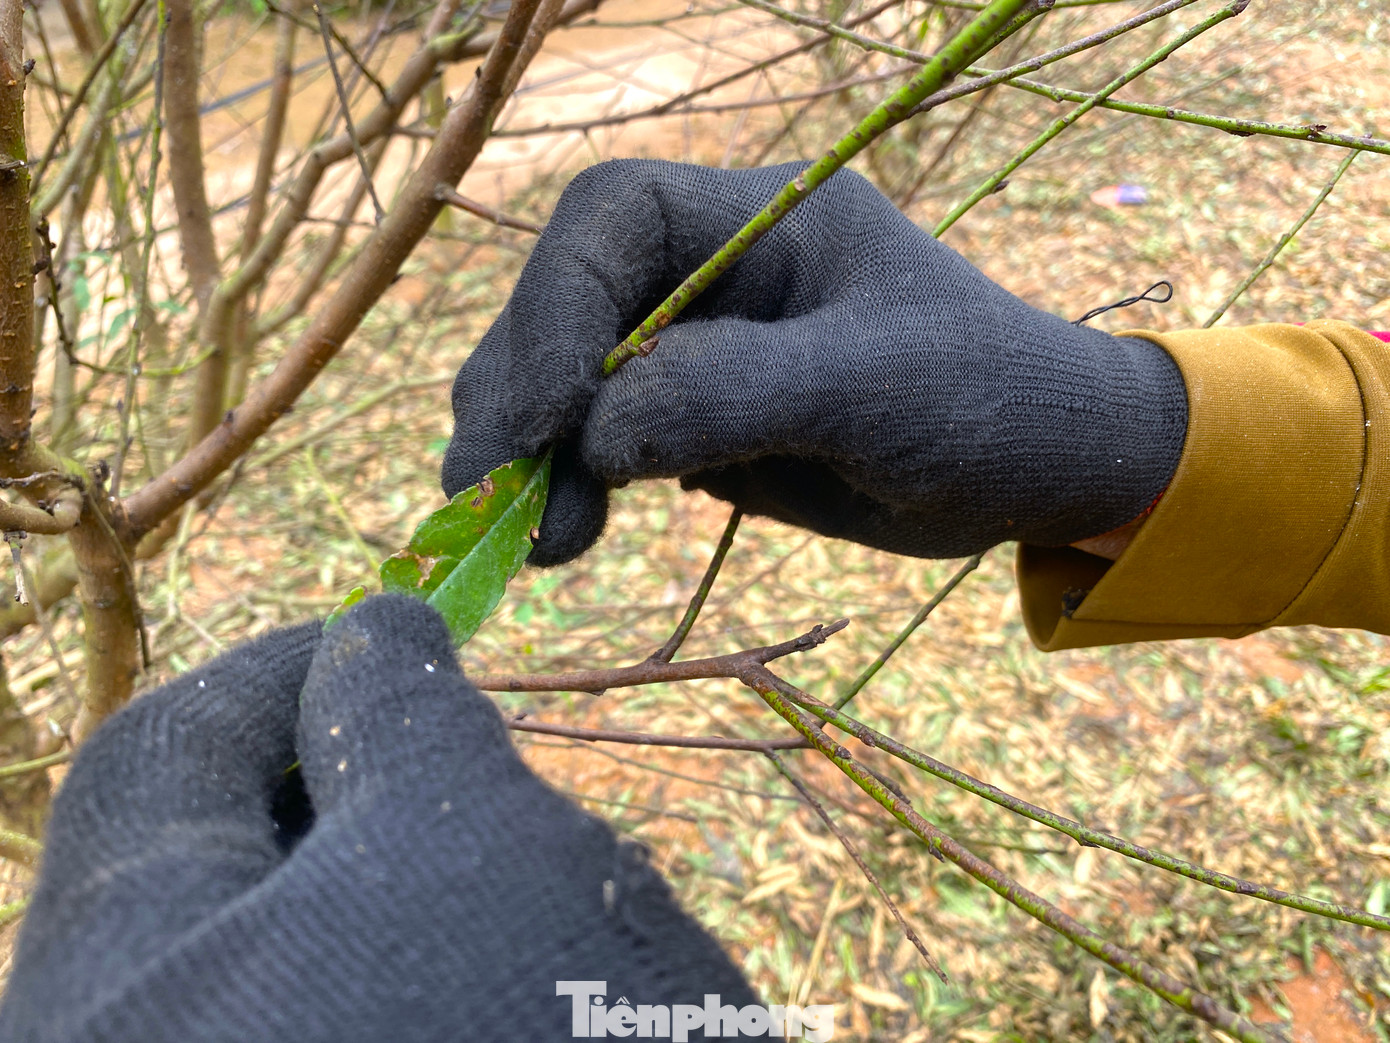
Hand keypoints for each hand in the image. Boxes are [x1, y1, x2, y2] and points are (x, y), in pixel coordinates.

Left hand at [0, 596, 754, 1040]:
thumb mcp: (472, 856)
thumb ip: (406, 722)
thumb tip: (377, 628)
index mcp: (103, 990)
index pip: (168, 755)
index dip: (290, 670)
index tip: (408, 637)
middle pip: (238, 863)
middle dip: (376, 797)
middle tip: (497, 795)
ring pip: (319, 950)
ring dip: (436, 904)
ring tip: (549, 940)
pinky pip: (363, 1015)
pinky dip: (450, 981)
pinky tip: (539, 1005)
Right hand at [443, 159, 1186, 564]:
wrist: (1034, 470)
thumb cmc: (986, 398)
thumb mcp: (876, 386)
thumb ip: (734, 393)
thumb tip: (592, 434)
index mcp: (755, 218)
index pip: (609, 223)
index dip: (552, 307)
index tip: (543, 414)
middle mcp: (702, 276)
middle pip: (558, 309)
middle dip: (519, 401)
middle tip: (500, 500)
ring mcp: (685, 354)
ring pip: (557, 387)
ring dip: (525, 460)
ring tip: (538, 543)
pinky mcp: (684, 428)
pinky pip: (591, 451)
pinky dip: (560, 491)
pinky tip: (559, 540)